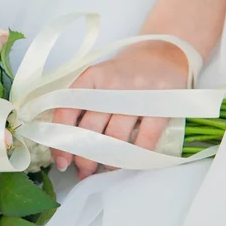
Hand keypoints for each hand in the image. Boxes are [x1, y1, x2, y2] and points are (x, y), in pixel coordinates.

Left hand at [51, 42, 188, 179]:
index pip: (66, 112)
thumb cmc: (124, 75)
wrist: (164, 54)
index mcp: (89, 78)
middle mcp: (111, 84)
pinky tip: (131, 160)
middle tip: (85, 170)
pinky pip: (145, 139)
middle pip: (90, 130)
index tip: (62, 162)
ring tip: (108, 166)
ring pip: (116, 138)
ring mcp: (137, 94)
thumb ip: (81, 106)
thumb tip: (67, 148)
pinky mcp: (161, 103)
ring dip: (109, 160)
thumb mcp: (98, 81)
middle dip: (85, 157)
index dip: (61, 142)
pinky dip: (136, 155)